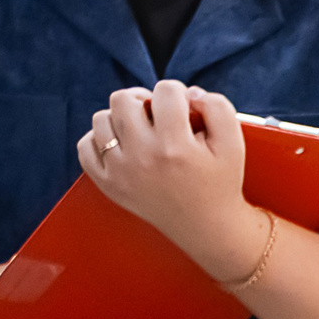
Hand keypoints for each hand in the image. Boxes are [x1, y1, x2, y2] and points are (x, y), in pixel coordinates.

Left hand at [77, 80, 267, 281]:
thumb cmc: (220, 183)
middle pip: (124, 99)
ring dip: (121, 118)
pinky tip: (120, 144)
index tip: (184, 110)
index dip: (177, 92)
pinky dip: (98, 140)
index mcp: (175, 146)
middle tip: (156, 114)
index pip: (164, 91)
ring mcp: (121, 173)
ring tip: (140, 129)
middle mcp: (143, 158)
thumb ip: (217, 107)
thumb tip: (189, 93)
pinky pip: (85, 148)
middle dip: (143, 99)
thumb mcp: (233, 143)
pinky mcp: (109, 185)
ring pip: (101, 119)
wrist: (206, 227)